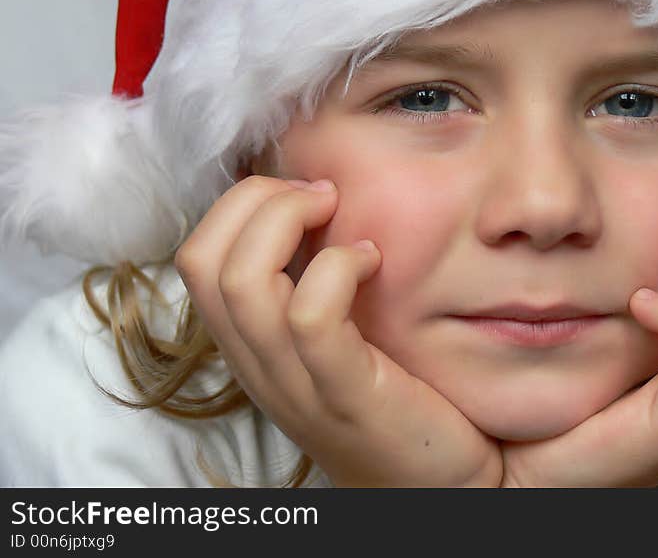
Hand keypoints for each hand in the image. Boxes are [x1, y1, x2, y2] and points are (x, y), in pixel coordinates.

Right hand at [175, 175, 501, 486]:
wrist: (438, 488)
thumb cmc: (394, 402)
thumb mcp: (337, 344)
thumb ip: (314, 290)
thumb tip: (321, 207)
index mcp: (252, 348)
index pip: (196, 259)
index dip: (239, 206)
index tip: (303, 192)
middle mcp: (259, 366)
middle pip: (204, 260)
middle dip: (256, 199)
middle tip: (319, 193)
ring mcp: (297, 385)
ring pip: (243, 281)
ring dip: (289, 220)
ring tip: (338, 213)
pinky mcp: (345, 396)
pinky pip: (310, 317)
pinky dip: (337, 268)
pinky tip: (372, 260)